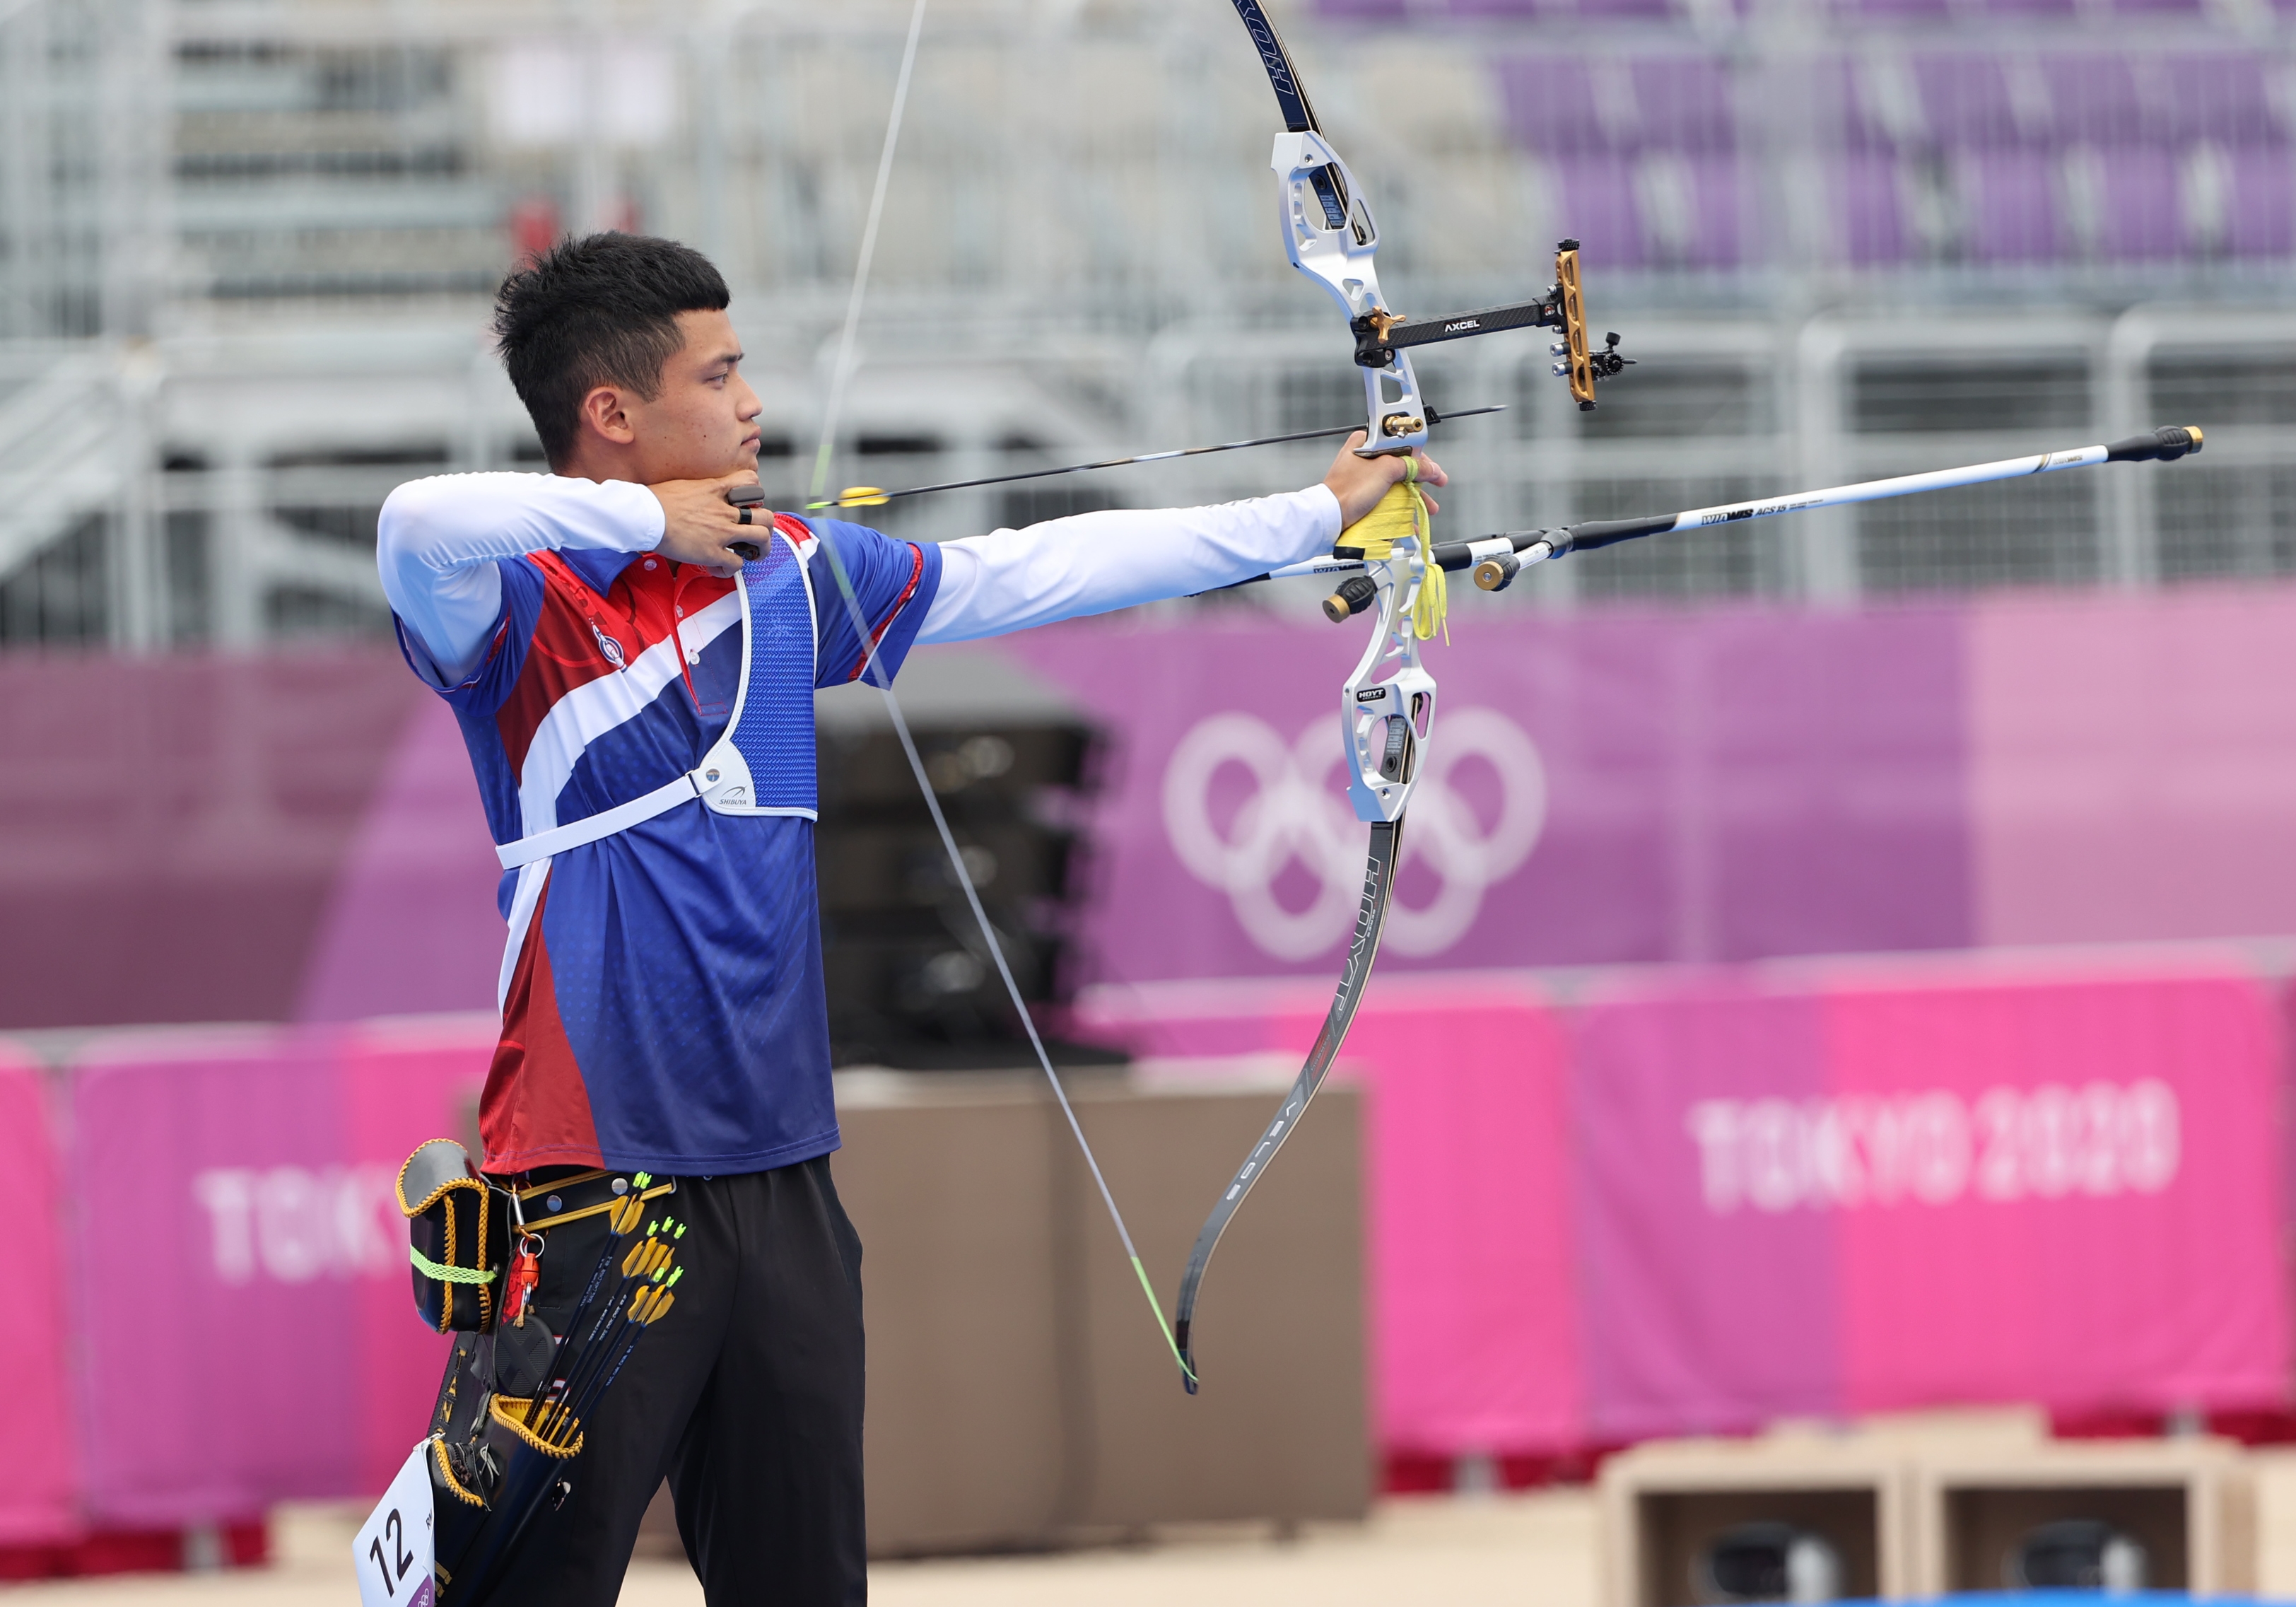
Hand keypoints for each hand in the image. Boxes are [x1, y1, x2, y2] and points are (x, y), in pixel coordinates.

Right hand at [648, 472, 762, 575]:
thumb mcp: (684, 486)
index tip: (750, 503)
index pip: (750, 482)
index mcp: (716, 490)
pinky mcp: (713, 552)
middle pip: (764, 514)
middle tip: (760, 534)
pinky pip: (736, 563)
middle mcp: (724, 510)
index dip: (756, 493)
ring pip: (760, 538)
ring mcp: (722, 532)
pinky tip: (722, 567)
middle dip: (767, 526)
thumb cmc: (655, 500)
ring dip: (762, 548)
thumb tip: (696, 497)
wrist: (644, 515)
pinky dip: (732, 568)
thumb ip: (699, 491)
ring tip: (755, 554)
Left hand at [1321, 435, 1445, 529]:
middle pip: (1401, 465)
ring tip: (1429, 508)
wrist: (1329, 517)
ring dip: (1414, 496)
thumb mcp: (1385, 470)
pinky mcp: (1362, 495)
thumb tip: (1431, 468)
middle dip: (1421, 480)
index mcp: (1366, 442)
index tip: (1433, 469)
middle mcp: (1364, 457)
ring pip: (1396, 483)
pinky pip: (1387, 497)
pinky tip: (1411, 519)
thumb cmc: (1348, 491)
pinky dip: (1400, 507)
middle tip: (1437, 485)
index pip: (1402, 444)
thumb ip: (1411, 466)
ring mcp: (1363, 477)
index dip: (1421, 458)